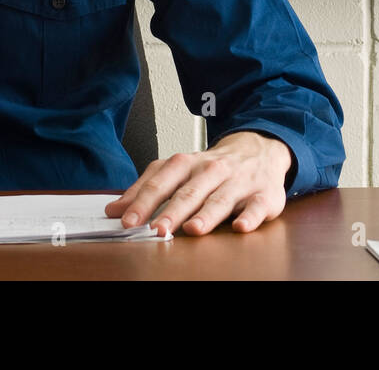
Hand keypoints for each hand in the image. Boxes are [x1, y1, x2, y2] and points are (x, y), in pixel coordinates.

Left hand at [104, 131, 291, 235]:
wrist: (260, 149)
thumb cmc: (213, 167)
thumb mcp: (178, 171)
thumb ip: (146, 188)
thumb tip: (114, 210)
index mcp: (188, 163)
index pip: (161, 182)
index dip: (143, 202)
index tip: (127, 221)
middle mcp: (213, 170)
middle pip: (190, 192)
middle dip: (172, 211)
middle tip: (157, 230)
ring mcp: (239, 182)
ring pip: (221, 199)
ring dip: (207, 215)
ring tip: (192, 229)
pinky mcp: (264, 195)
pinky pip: (256, 207)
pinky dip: (249, 217)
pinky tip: (240, 227)